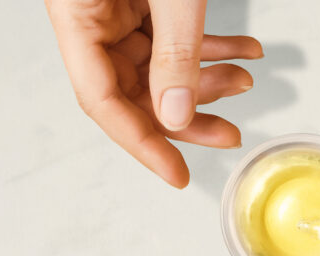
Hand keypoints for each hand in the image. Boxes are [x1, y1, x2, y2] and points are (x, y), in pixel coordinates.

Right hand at [46, 0, 261, 187]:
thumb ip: (175, 51)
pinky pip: (174, 37)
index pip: (101, 100)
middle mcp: (91, 21)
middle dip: (189, 114)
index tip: (178, 174)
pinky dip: (212, 48)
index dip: (142, 143)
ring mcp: (116, 12)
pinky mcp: (142, 1)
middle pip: (135, 91)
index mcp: (74, 16)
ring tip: (245, 78)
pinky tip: (245, 51)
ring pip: (161, 68)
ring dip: (208, 79)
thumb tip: (178, 115)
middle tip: (229, 134)